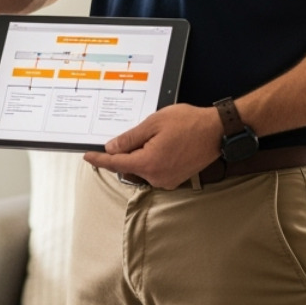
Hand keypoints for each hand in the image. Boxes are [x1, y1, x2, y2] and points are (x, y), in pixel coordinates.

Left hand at [82, 104, 220, 189]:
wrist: (217, 132)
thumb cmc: (189, 123)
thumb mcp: (153, 124)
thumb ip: (129, 138)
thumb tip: (111, 148)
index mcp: (148, 164)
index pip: (116, 163)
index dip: (99, 159)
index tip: (88, 156)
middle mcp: (157, 177)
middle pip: (130, 166)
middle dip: (128, 150)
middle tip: (141, 132)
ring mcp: (168, 180)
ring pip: (143, 167)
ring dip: (143, 154)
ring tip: (160, 135)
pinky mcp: (176, 179)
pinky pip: (155, 170)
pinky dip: (153, 158)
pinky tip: (164, 143)